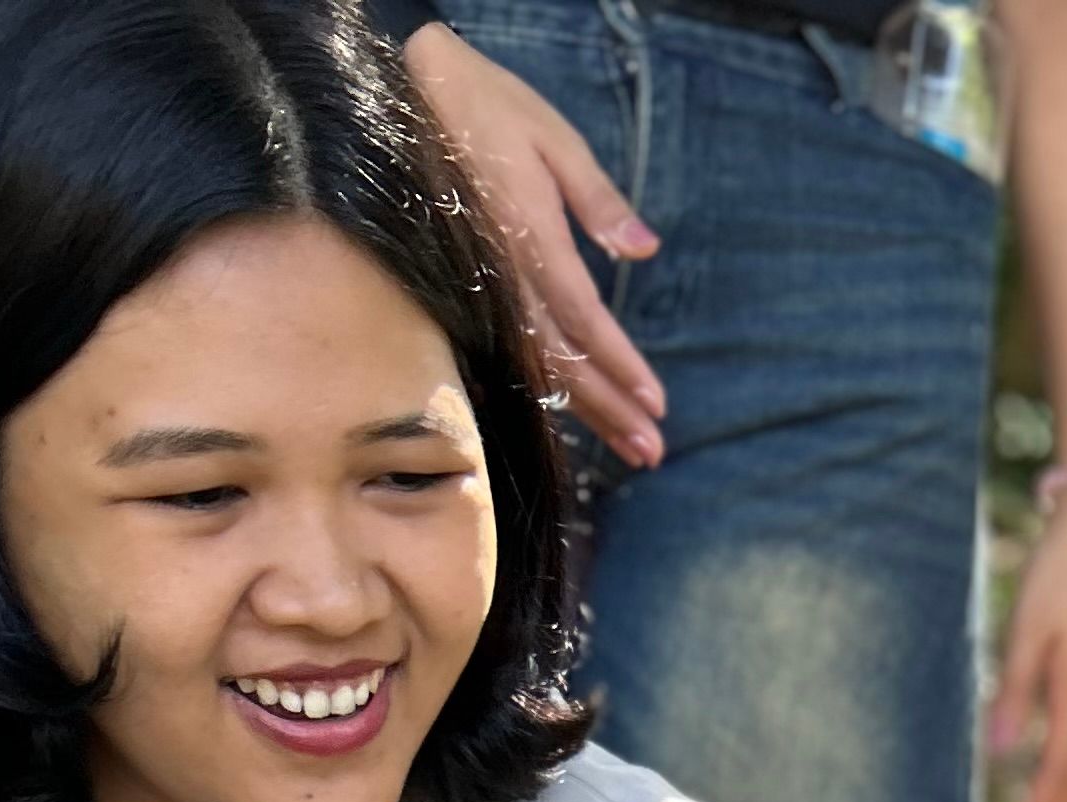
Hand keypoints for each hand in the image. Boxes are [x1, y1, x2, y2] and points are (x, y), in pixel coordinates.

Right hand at [401, 24, 666, 465]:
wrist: (409, 85)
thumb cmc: (489, 104)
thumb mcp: (555, 139)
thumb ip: (598, 200)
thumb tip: (645, 250)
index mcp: (529, 234)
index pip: (581, 318)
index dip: (619, 365)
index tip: (657, 403)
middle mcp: (503, 271)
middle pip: (561, 359)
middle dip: (610, 409)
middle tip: (653, 451)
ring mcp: (482, 282)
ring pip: (538, 363)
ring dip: (589, 410)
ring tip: (633, 447)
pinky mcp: (469, 283)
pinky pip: (512, 348)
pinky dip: (549, 386)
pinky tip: (580, 414)